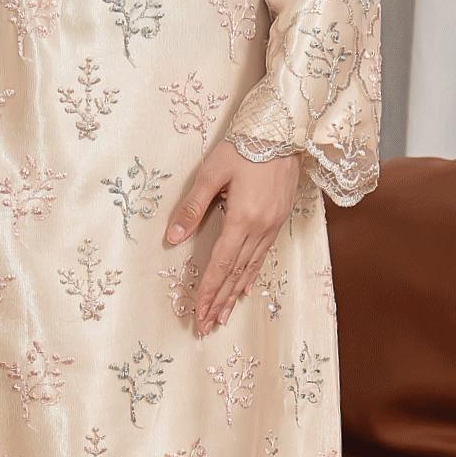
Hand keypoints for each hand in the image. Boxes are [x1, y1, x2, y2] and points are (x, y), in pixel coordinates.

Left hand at [163, 141, 303, 336]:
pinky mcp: (279, 220)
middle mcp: (261, 228)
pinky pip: (262, 256)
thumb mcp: (211, 172)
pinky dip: (251, 276)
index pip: (221, 264)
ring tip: (223, 316)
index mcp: (242, 217)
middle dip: (220, 301)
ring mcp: (273, 225)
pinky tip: (245, 288)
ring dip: (235, 294)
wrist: (282, 130)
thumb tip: (173, 238)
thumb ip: (192, 207)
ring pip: (251, 268)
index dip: (208, 291)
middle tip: (207, 326)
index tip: (198, 313)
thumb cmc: (243, 146)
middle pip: (236, 273)